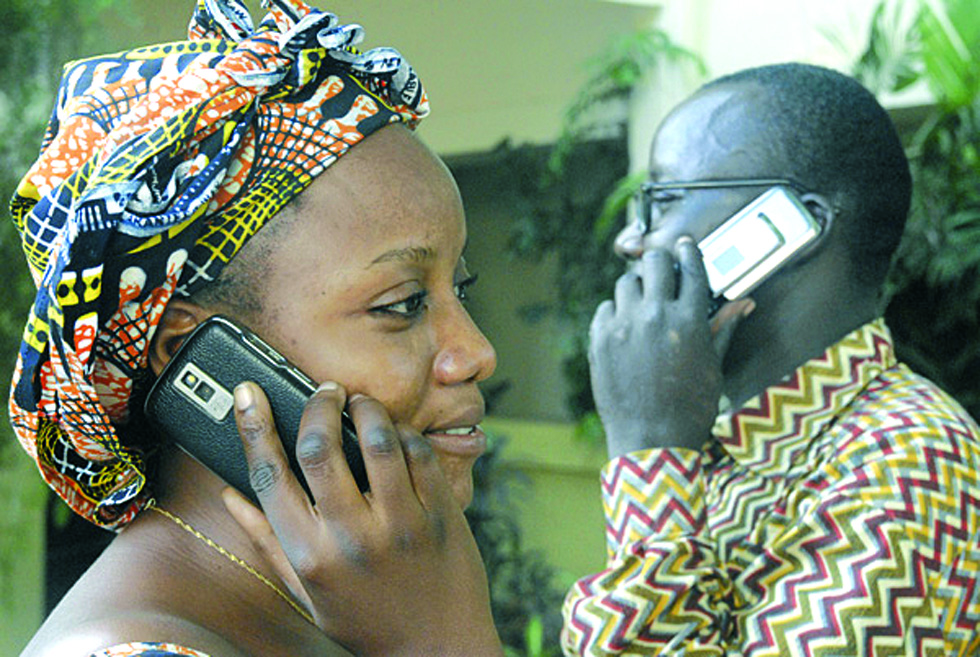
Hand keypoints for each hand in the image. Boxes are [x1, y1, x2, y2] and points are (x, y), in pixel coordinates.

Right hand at [225, 381, 502, 656]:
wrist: (438, 649)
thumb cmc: (365, 620)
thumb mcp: (306, 592)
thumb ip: (267, 541)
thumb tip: (230, 495)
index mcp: (310, 555)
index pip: (270, 476)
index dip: (254, 427)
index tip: (248, 393)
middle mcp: (352, 537)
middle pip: (320, 447)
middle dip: (317, 406)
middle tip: (324, 391)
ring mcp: (401, 523)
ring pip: (377, 439)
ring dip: (365, 409)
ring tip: (361, 404)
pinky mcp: (441, 513)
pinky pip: (420, 452)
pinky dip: (405, 432)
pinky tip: (397, 434)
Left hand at [588, 236, 752, 458]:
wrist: (652, 440)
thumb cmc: (691, 407)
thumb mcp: (714, 367)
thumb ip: (724, 328)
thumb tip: (745, 302)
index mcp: (690, 319)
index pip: (691, 268)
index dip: (688, 251)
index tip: (684, 245)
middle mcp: (656, 315)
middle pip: (654, 262)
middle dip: (660, 262)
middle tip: (661, 269)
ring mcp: (624, 326)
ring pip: (626, 283)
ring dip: (637, 289)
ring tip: (644, 306)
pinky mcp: (600, 340)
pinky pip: (605, 309)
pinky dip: (616, 314)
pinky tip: (625, 329)